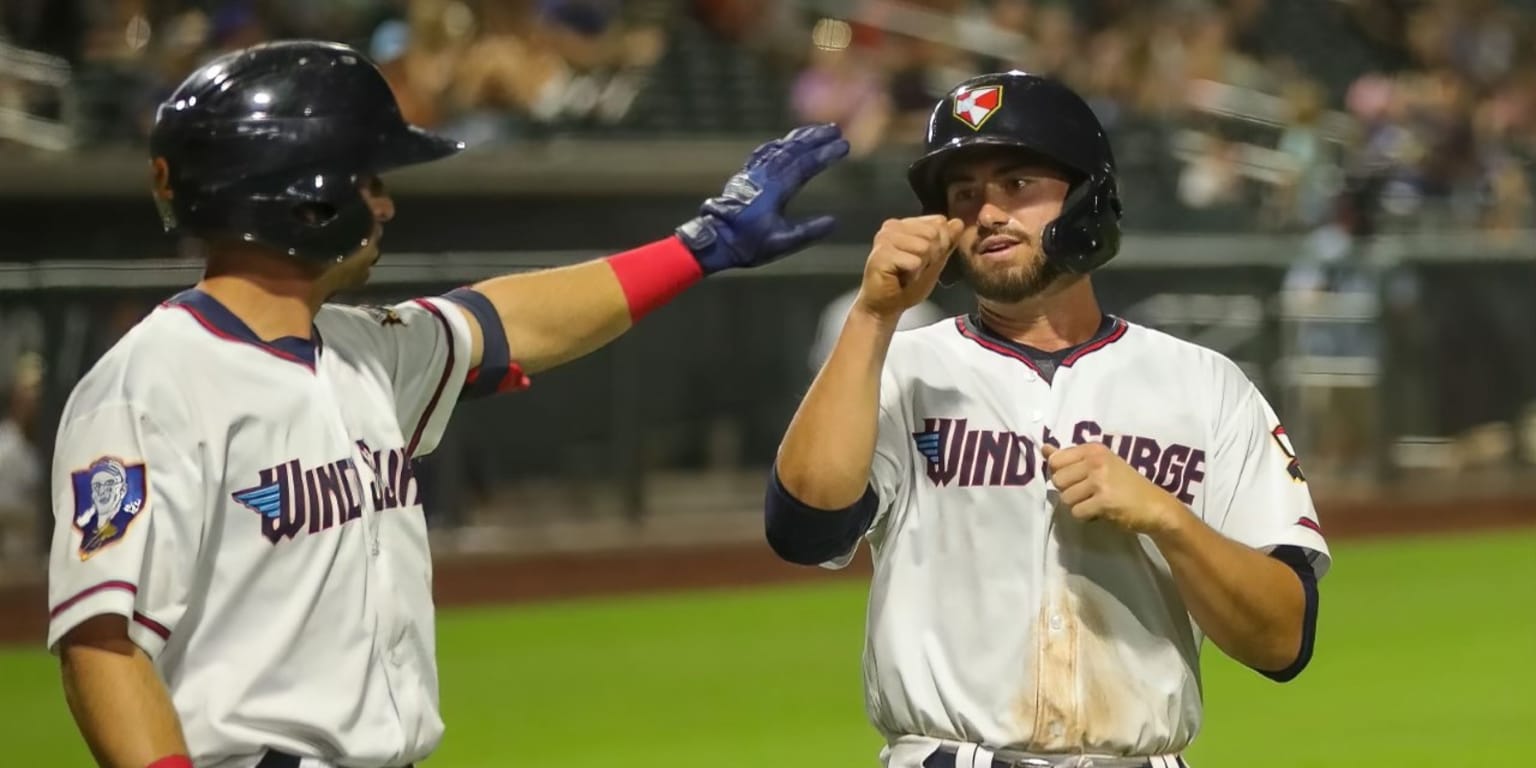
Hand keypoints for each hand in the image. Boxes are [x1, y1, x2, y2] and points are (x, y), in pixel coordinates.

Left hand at [676, 123, 849, 273]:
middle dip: (817, 138)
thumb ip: (808, 232)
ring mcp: (754, 173)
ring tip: (818, 129)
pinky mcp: (746, 175)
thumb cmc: (747, 244)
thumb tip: (834, 221)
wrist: (715, 240)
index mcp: (776, 189)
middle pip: (795, 149)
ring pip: (780, 147)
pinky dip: (780, 143)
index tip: (844, 145)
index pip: (806, 164)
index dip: (826, 153)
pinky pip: (765, 152)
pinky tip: (786, 141)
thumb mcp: (781, 243)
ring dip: (800, 137)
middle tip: (837, 129)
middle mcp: (765, 175)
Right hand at [855, 215, 962, 319]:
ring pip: (924, 247)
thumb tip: (958, 222)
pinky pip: (914, 261)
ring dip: (921, 266)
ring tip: (907, 273)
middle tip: (915, 269)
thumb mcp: (934, 262)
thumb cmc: (907, 286)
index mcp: (905, 224)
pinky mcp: (881, 254)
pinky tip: (900, 278)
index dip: (940, 246)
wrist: (885, 307)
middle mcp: (893, 226)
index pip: (939, 222)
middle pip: (933, 233)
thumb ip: (947, 242)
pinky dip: (912, 275)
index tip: (924, 260)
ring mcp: (885, 239)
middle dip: (931, 256)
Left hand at [1042, 443, 1187, 535]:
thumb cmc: (1125, 485)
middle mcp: (1096, 461)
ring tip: (1096, 502)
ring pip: (1065, 498)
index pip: (1055, 460)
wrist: (1155, 506)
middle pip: (1057, 480)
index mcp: (1093, 449)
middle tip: (1088, 494)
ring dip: (1078, 505)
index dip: (1062, 474)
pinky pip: (1077, 512)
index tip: (1079, 479)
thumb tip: (1044, 448)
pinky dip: (1086, 517)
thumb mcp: (1099, 464)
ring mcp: (1100, 480)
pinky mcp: (1104, 501)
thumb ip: (1070, 457)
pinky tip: (1101, 512)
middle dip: (1069, 491)